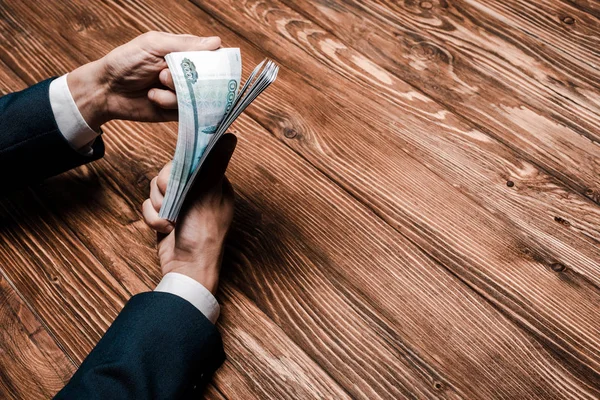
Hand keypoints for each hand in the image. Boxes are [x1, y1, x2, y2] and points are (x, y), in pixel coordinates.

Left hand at [67, 31, 220, 129]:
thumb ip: (184, 44)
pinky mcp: (178, 110)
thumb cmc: (126, 62)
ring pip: (198, 96)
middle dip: (188, 78)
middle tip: (163, 75)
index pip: (212, 55)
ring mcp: (184, 92)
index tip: (208, 66)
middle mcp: (187, 72)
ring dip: (174, 92)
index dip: (214, 61)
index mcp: (183, 52)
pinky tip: (153, 97)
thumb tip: (217, 42)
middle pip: (209, 79)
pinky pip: (188, 111)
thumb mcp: (153, 45)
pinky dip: (169, 104)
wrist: (106, 91)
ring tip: (154, 87)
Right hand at [142, 134, 235, 293]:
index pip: (190, 159)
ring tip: (171, 221)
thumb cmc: (203, 234)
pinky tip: (164, 228)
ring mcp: (181, 204)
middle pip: (169, 172)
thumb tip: (230, 134)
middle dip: (166, 190)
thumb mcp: (210, 194)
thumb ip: (215, 163)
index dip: (179, 167)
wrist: (186, 268)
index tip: (178, 179)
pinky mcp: (165, 216)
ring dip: (159, 206)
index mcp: (213, 182)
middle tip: (174, 202)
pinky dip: (153, 217)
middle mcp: (197, 191)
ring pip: (156, 189)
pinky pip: (148, 205)